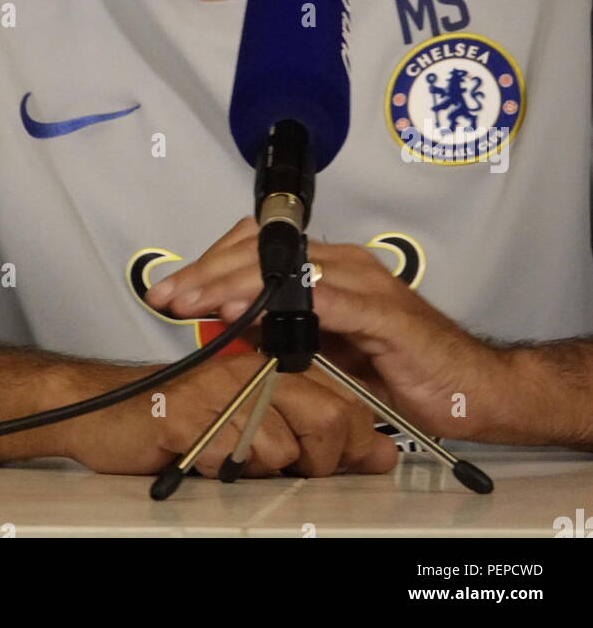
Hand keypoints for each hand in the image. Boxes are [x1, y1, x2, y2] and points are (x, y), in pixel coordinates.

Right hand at [55, 350, 398, 478]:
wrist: (107, 412)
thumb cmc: (185, 417)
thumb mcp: (262, 427)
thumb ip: (323, 436)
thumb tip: (379, 453)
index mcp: (275, 362)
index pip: (346, 399)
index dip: (352, 443)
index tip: (341, 460)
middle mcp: (255, 367)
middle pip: (328, 418)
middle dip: (317, 461)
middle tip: (284, 466)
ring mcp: (224, 386)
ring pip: (283, 446)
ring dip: (262, 469)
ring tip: (233, 455)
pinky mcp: (192, 412)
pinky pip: (234, 454)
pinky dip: (225, 469)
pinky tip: (206, 454)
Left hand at [144, 216, 506, 440]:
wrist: (472, 390)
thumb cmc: (405, 371)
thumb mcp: (329, 353)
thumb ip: (286, 333)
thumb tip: (233, 325)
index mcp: (330, 270)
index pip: (258, 250)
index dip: (210, 265)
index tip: (171, 288)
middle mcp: (345, 266)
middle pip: (263, 253)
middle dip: (206, 271)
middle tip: (167, 292)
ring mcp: (365, 284)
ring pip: (286, 269)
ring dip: (233, 281)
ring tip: (193, 297)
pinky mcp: (384, 313)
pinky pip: (326, 299)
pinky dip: (284, 302)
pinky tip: (250, 309)